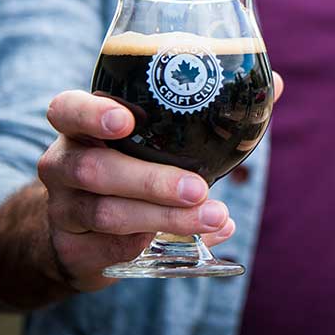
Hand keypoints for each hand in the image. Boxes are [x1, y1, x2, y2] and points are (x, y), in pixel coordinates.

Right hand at [38, 74, 283, 292]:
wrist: (77, 227)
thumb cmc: (129, 161)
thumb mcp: (151, 134)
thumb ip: (208, 108)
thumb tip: (271, 83)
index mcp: (81, 126)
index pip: (66, 110)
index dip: (91, 114)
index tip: (126, 121)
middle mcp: (64, 164)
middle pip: (94, 170)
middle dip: (150, 180)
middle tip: (199, 187)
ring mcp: (64, 209)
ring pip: (108, 215)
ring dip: (165, 217)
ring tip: (215, 216)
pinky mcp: (73, 250)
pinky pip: (115, 250)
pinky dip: (162, 243)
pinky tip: (204, 236)